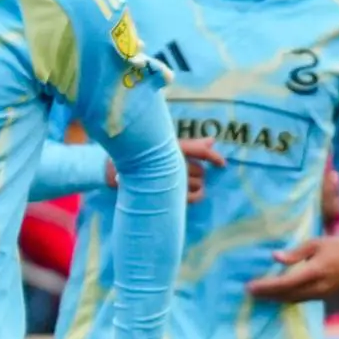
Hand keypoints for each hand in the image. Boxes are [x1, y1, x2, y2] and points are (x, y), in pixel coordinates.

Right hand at [107, 138, 225, 203]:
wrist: (115, 169)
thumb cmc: (143, 155)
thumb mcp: (167, 147)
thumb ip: (192, 145)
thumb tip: (212, 141)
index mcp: (173, 147)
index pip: (200, 152)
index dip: (214, 157)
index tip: (222, 164)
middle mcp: (173, 162)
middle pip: (200, 171)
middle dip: (197, 173)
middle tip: (180, 173)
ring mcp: (171, 178)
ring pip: (198, 184)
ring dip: (195, 185)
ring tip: (178, 183)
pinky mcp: (170, 192)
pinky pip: (193, 197)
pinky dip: (195, 196)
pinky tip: (190, 194)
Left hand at [247, 235, 338, 302]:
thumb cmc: (338, 246)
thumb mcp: (317, 243)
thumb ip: (296, 252)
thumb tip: (275, 257)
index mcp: (316, 271)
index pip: (285, 283)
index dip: (267, 287)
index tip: (251, 287)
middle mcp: (318, 287)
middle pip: (287, 295)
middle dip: (267, 295)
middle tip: (249, 292)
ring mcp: (322, 294)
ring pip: (293, 300)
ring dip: (275, 298)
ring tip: (259, 295)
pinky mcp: (324, 297)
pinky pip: (301, 300)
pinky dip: (287, 298)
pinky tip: (276, 295)